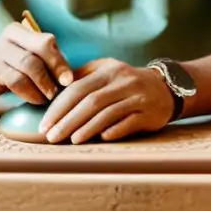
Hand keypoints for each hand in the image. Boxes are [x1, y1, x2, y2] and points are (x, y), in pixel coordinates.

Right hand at [0, 22, 73, 104]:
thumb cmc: (12, 65)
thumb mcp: (29, 56)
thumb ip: (47, 60)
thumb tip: (72, 77)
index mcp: (22, 30)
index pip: (46, 41)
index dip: (60, 60)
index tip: (70, 79)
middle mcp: (10, 37)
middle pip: (40, 48)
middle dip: (55, 68)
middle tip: (63, 86)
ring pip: (30, 65)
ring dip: (44, 84)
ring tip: (50, 96)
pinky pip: (17, 81)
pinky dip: (31, 93)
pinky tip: (37, 100)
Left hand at [38, 58, 174, 143]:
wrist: (166, 88)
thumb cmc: (127, 82)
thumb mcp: (106, 71)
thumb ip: (83, 77)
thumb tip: (55, 90)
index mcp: (108, 70)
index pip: (77, 88)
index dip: (59, 106)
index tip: (45, 123)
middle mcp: (122, 81)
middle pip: (90, 102)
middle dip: (67, 120)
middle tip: (51, 136)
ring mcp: (137, 97)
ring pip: (107, 113)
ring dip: (86, 128)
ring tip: (70, 140)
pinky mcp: (149, 113)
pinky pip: (129, 123)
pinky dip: (114, 130)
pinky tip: (101, 139)